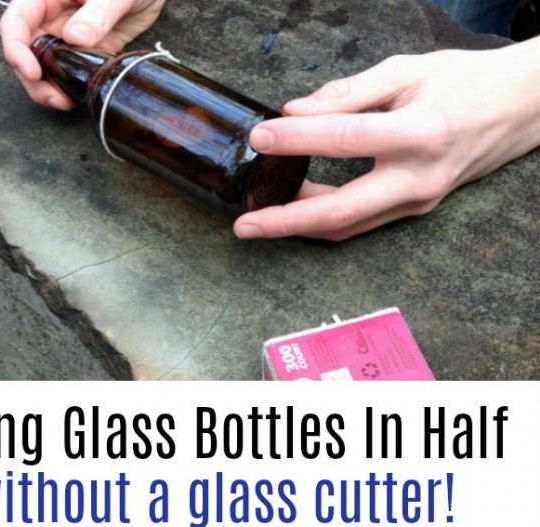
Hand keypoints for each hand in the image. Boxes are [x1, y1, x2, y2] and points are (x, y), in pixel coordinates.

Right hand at [0, 0, 167, 108]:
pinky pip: (68, 73)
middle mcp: (52, 15)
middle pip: (26, 50)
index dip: (16, 47)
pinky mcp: (84, 52)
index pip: (17, 21)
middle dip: (32, 78)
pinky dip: (68, 88)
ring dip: (48, 87)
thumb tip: (74, 37)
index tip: (32, 71)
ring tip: (64, 102)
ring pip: (44, 65)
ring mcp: (66, 35)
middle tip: (53, 97)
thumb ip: (96, 13)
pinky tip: (77, 98)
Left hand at [234, 38, 539, 240]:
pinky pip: (360, 223)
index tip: (260, 138)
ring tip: (258, 217)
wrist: (514, 112)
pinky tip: (296, 207)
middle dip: (286, 222)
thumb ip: (348, 94)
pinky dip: (324, 220)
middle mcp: (417, 178)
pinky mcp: (412, 212)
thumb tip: (295, 111)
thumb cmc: (463, 83)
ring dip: (299, 226)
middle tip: (244, 224)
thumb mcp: (407, 71)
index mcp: (419, 133)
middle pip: (341, 212)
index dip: (298, 140)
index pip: (346, 139)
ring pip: (348, 226)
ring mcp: (416, 203)